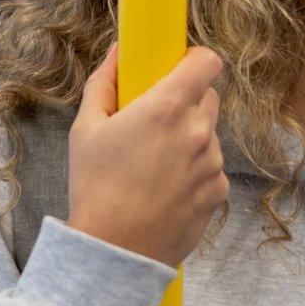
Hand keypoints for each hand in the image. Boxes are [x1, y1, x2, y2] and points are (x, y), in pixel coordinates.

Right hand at [67, 45, 227, 267]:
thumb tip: (117, 53)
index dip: (194, 60)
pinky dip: (194, 171)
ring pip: (209, 135)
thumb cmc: (95, 188)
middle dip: (186, 101)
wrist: (116, 252)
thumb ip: (103, 84)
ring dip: (189, 139)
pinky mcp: (219, 192)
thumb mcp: (85, 130)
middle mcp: (198, 131)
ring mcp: (213, 163)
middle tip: (155, 120)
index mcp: (167, 107)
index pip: (207, 62)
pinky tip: (164, 189)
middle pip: (209, 96)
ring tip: (153, 165)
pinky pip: (211, 168)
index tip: (177, 68)